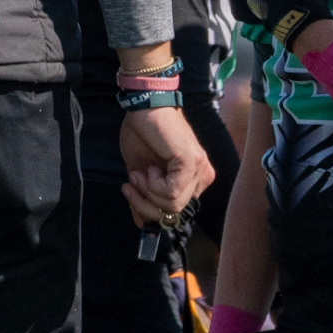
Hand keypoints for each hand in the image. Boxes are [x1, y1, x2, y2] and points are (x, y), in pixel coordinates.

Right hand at [120, 105, 213, 226]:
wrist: (144, 107)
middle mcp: (201, 176)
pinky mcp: (193, 162)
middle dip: (145, 203)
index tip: (130, 191)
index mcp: (193, 180)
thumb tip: (142, 225)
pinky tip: (150, 167)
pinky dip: (153, 185)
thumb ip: (145, 198)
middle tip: (133, 182)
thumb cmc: (142, 135)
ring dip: (148, 192)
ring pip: (172, 206)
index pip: (174, 213)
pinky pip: (172, 193)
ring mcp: (200, 169)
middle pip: (173, 213)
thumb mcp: (140, 175)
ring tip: (141, 171)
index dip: (148, 209)